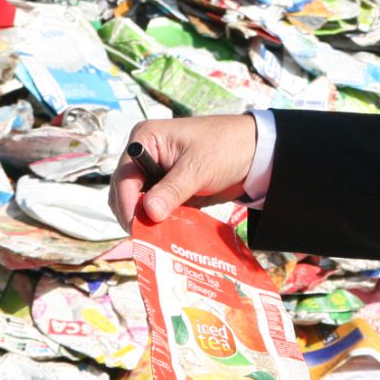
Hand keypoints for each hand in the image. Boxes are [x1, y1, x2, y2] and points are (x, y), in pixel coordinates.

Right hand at [108, 114, 258, 228]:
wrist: (254, 152)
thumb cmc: (225, 147)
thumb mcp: (198, 168)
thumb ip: (172, 190)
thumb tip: (149, 213)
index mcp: (145, 140)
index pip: (124, 176)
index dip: (127, 204)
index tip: (135, 227)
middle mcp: (145, 156)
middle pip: (126, 192)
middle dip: (135, 215)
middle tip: (146, 239)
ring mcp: (155, 173)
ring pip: (139, 204)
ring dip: (147, 221)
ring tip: (158, 240)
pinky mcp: (168, 189)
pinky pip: (156, 209)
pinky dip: (160, 222)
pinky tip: (168, 234)